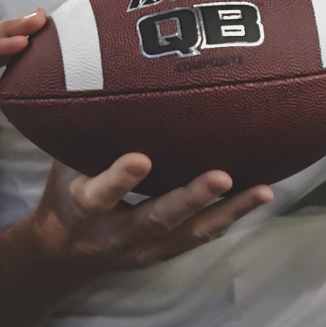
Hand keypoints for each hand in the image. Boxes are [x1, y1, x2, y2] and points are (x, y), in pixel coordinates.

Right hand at [26, 154, 273, 276]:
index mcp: (85, 207)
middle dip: (190, 199)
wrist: (64, 253)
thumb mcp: (62, 164)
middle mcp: (116, 233)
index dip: (120, 179)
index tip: (141, 159)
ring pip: (189, 233)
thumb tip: (95, 74)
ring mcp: (145, 248)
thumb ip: (81, 132)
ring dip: (227, 212)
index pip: (100, 195)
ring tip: (262, 191)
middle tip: (221, 176)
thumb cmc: (67, 190)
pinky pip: (201, 236)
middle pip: (157, 219)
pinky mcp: (165, 252)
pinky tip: (259, 195)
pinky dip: (230, 216)